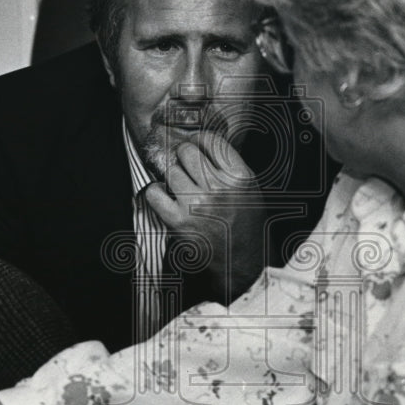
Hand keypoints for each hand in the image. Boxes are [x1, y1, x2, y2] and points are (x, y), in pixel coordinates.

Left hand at [145, 131, 265, 294]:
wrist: (240, 264)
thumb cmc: (244, 227)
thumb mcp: (250, 191)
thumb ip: (230, 167)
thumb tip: (203, 145)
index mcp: (240, 177)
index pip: (211, 141)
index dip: (199, 140)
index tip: (194, 145)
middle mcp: (219, 188)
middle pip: (187, 152)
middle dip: (183, 157)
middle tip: (185, 167)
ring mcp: (197, 204)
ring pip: (171, 170)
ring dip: (172, 177)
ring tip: (180, 187)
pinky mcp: (179, 221)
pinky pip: (155, 193)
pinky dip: (156, 193)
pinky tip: (165, 198)